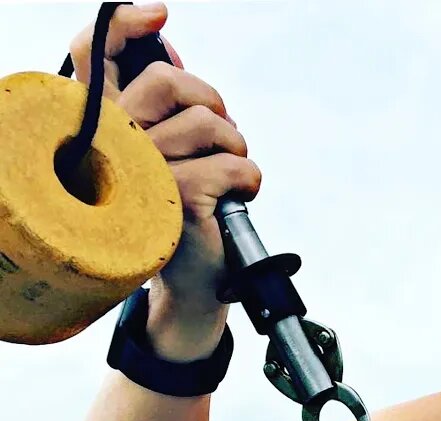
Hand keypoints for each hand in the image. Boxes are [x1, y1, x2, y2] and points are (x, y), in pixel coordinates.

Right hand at [68, 2, 260, 321]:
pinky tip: (237, 197)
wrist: (191, 279)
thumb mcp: (165, 149)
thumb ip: (161, 103)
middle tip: (220, 131)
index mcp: (102, 124)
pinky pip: (235, 163)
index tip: (158, 13)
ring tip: (227, 174)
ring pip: (208, 123)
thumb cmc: (177, 207)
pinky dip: (250, 178)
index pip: (93, 54)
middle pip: (166, 79)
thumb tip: (166, 42)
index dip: (123, 24)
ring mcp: (141, 170)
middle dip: (209, 100)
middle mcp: (110, 144)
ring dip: (235, 146)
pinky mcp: (176, 196)